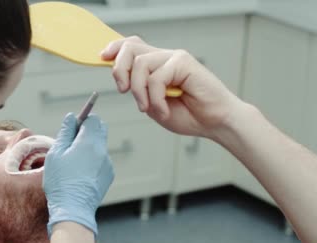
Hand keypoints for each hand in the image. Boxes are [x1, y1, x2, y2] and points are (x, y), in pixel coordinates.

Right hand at [43, 113, 113, 235]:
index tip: (73, 126)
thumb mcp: (56, 153)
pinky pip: (102, 160)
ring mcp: (108, 163)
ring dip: (90, 147)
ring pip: (100, 146)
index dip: (83, 120)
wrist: (73, 209)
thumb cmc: (61, 181)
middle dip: (88, 131)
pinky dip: (93, 161)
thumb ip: (65, 132)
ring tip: (74, 162)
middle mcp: (102, 150)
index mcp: (89, 142)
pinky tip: (81, 173)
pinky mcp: (109, 175)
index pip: (93, 119)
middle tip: (72, 142)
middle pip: (100, 130)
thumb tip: (71, 117)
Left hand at [101, 37, 248, 140]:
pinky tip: (165, 110)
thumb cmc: (189, 115)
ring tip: (150, 108)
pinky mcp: (184, 62)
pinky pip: (156, 78)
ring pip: (140, 64)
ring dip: (139, 91)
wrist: (215, 122)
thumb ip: (138, 91)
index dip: (114, 48)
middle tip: (123, 90)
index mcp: (157, 65)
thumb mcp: (153, 105)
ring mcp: (174, 58)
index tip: (101, 57)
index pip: (131, 46)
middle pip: (130, 47)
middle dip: (119, 69)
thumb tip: (121, 79)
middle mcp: (164, 57)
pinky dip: (156, 99)